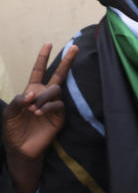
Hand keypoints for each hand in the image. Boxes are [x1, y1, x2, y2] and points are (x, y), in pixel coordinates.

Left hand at [3, 43, 76, 161]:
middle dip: (66, 61)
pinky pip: (58, 105)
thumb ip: (18, 101)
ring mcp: (53, 105)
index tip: (48, 44)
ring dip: (44, 97)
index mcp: (32, 90)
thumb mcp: (9, 113)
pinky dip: (48, 107)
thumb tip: (31, 93)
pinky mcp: (60, 116)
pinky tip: (39, 113)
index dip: (42, 58)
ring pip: (55, 90)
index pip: (39, 70)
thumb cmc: (13, 129)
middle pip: (58, 74)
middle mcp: (45, 95)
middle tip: (74, 48)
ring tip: (34, 110)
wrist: (21, 148)